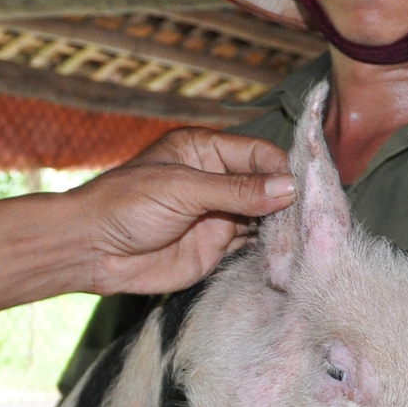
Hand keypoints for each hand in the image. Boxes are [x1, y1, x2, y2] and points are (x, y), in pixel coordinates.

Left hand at [69, 129, 292, 296]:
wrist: (91, 250)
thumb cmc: (125, 206)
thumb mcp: (182, 190)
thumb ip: (235, 190)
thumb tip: (288, 188)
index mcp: (206, 151)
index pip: (260, 154)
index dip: (284, 170)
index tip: (308, 189)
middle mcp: (218, 180)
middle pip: (268, 186)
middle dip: (289, 200)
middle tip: (316, 218)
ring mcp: (219, 215)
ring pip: (265, 217)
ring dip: (283, 228)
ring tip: (308, 239)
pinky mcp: (216, 248)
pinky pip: (253, 246)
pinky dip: (270, 251)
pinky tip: (289, 256)